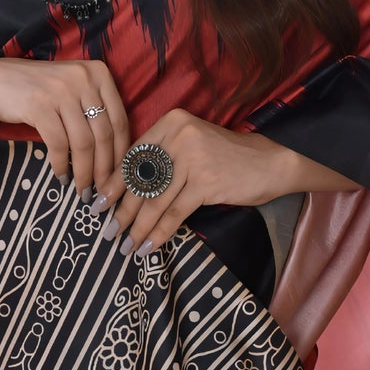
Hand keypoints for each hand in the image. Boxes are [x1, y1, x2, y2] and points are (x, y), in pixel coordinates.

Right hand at [0, 57, 131, 199]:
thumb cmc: (40, 90)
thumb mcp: (74, 90)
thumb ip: (96, 112)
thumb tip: (116, 159)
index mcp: (99, 73)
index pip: (120, 120)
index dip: (122, 154)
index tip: (120, 178)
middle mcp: (84, 78)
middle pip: (104, 134)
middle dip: (105, 169)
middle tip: (102, 191)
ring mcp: (61, 90)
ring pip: (83, 142)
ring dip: (84, 172)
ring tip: (82, 190)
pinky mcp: (39, 104)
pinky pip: (58, 144)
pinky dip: (61, 165)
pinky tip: (62, 176)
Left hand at [89, 107, 297, 261]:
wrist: (270, 163)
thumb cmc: (226, 157)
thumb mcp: (191, 146)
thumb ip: (162, 159)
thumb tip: (124, 190)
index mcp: (171, 122)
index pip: (134, 156)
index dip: (115, 182)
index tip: (99, 203)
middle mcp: (179, 135)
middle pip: (141, 179)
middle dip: (122, 210)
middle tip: (108, 231)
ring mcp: (193, 157)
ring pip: (155, 199)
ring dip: (137, 228)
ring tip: (125, 246)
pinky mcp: (206, 181)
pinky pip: (175, 213)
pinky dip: (160, 233)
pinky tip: (148, 247)